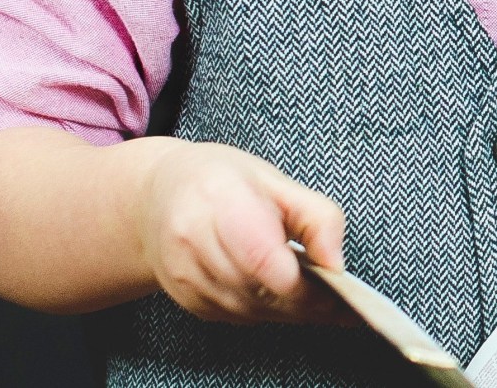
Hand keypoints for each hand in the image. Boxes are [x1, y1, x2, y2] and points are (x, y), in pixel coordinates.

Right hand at [137, 140, 352, 324]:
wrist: (158, 196)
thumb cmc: (222, 180)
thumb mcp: (275, 179)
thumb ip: (316, 216)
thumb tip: (338, 264)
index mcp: (219, 198)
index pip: (263, 258)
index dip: (304, 281)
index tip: (337, 284)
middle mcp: (193, 241)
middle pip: (260, 291)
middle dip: (304, 300)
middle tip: (338, 296)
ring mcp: (185, 275)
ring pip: (251, 311)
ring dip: (287, 309)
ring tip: (314, 293)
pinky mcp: (186, 300)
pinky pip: (238, 317)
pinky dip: (265, 310)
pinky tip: (279, 293)